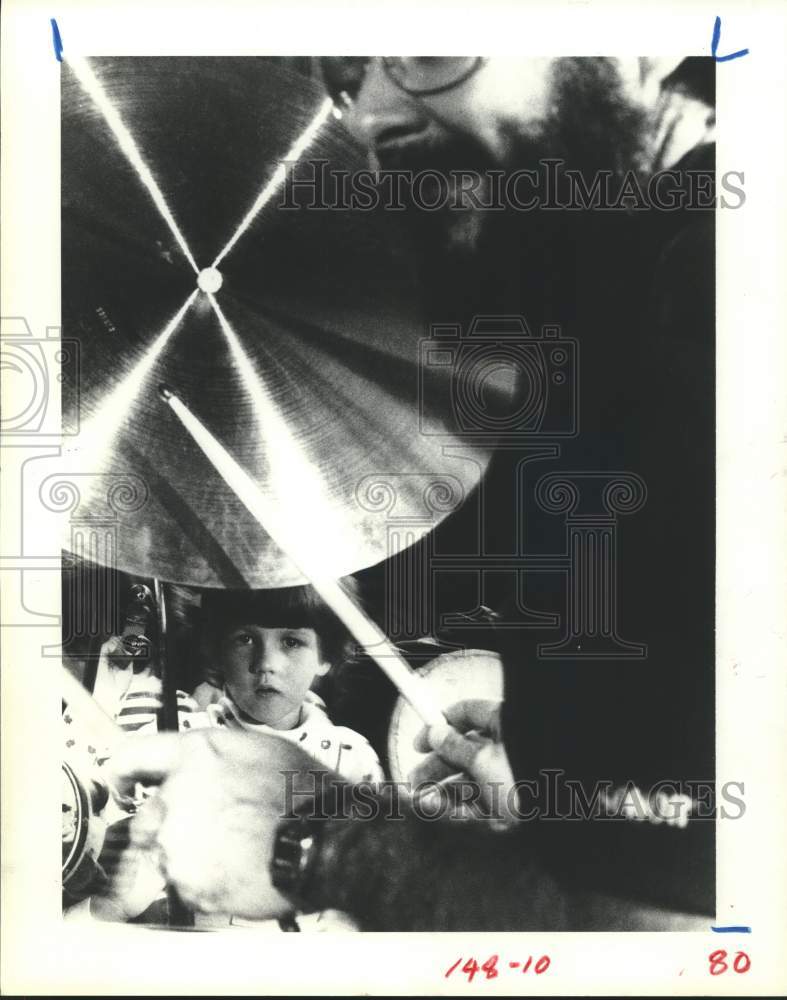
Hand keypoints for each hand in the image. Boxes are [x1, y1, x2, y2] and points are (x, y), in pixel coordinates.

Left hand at [108, 729, 326, 917]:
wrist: (324, 843)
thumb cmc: (303, 793)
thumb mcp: (260, 748)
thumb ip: (214, 754)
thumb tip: (196, 763)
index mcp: (194, 755)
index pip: (131, 757)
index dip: (122, 773)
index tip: (124, 785)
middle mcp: (175, 795)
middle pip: (147, 815)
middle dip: (170, 824)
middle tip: (212, 831)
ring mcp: (177, 843)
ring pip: (166, 851)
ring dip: (189, 853)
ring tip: (234, 851)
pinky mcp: (186, 883)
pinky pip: (183, 882)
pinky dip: (203, 880)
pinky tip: (237, 870)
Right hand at [411, 699, 516, 826]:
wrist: (560, 824)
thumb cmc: (526, 780)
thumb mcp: (483, 760)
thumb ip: (455, 747)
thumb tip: (436, 732)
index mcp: (506, 726)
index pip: (469, 714)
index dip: (441, 724)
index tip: (420, 742)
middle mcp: (508, 751)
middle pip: (465, 752)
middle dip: (437, 767)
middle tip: (414, 781)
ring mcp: (510, 780)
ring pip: (470, 781)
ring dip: (444, 791)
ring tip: (423, 801)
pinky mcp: (510, 807)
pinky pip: (479, 804)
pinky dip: (459, 808)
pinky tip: (441, 812)